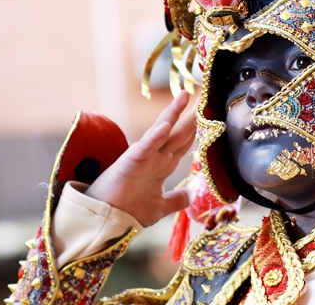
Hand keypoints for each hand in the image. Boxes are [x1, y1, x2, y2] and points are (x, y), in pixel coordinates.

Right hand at [85, 91, 195, 226]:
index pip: (183, 142)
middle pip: (178, 132)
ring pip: (162, 131)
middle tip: (203, 92)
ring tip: (184, 95)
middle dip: (191, 115)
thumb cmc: (129, 212)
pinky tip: (165, 126)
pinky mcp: (131, 163)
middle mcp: (156, 158)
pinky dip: (154, 137)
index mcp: (163, 165)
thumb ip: (175, 199)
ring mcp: (144, 158)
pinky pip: (145, 148)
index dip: (196, 127)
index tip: (208, 111)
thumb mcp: (159, 206)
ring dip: (174, 113)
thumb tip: (190, 195)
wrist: (105, 222)